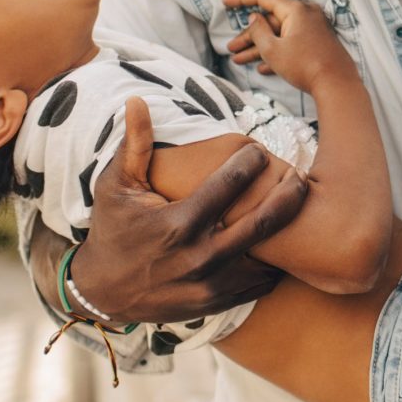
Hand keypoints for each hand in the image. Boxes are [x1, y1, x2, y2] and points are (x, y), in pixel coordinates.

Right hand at [67, 97, 304, 321]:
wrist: (103, 292)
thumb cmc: (112, 230)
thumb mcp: (116, 186)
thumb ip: (134, 144)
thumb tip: (137, 98)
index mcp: (179, 223)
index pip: (231, 183)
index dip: (251, 161)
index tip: (259, 150)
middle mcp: (200, 256)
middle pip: (264, 221)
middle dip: (289, 194)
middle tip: (299, 176)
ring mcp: (211, 284)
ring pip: (269, 256)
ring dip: (287, 230)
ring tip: (296, 206)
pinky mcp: (217, 303)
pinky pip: (261, 284)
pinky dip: (274, 263)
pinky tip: (281, 242)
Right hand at [223, 0, 354, 90]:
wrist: (336, 85)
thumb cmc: (304, 65)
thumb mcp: (273, 49)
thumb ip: (259, 31)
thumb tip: (254, 17)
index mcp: (295, 10)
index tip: (225, 3)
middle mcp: (305, 15)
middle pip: (270, 22)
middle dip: (249, 37)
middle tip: (231, 49)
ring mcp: (312, 30)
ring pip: (279, 35)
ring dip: (259, 48)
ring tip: (239, 61)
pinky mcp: (316, 44)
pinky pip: (292, 45)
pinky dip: (277, 54)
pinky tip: (262, 69)